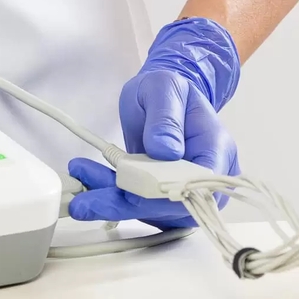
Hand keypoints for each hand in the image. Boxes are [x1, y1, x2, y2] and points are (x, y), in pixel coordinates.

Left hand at [67, 17, 241, 230]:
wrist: (161, 97)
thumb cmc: (169, 89)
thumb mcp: (164, 88)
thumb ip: (166, 117)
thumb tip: (166, 151)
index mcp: (216, 150)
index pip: (199, 185)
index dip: (164, 193)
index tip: (129, 188)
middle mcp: (205, 178)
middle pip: (171, 206)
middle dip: (126, 203)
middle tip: (86, 200)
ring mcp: (183, 190)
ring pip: (149, 209)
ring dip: (112, 200)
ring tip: (81, 177)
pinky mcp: (161, 195)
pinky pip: (137, 203)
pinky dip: (111, 195)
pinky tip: (89, 179)